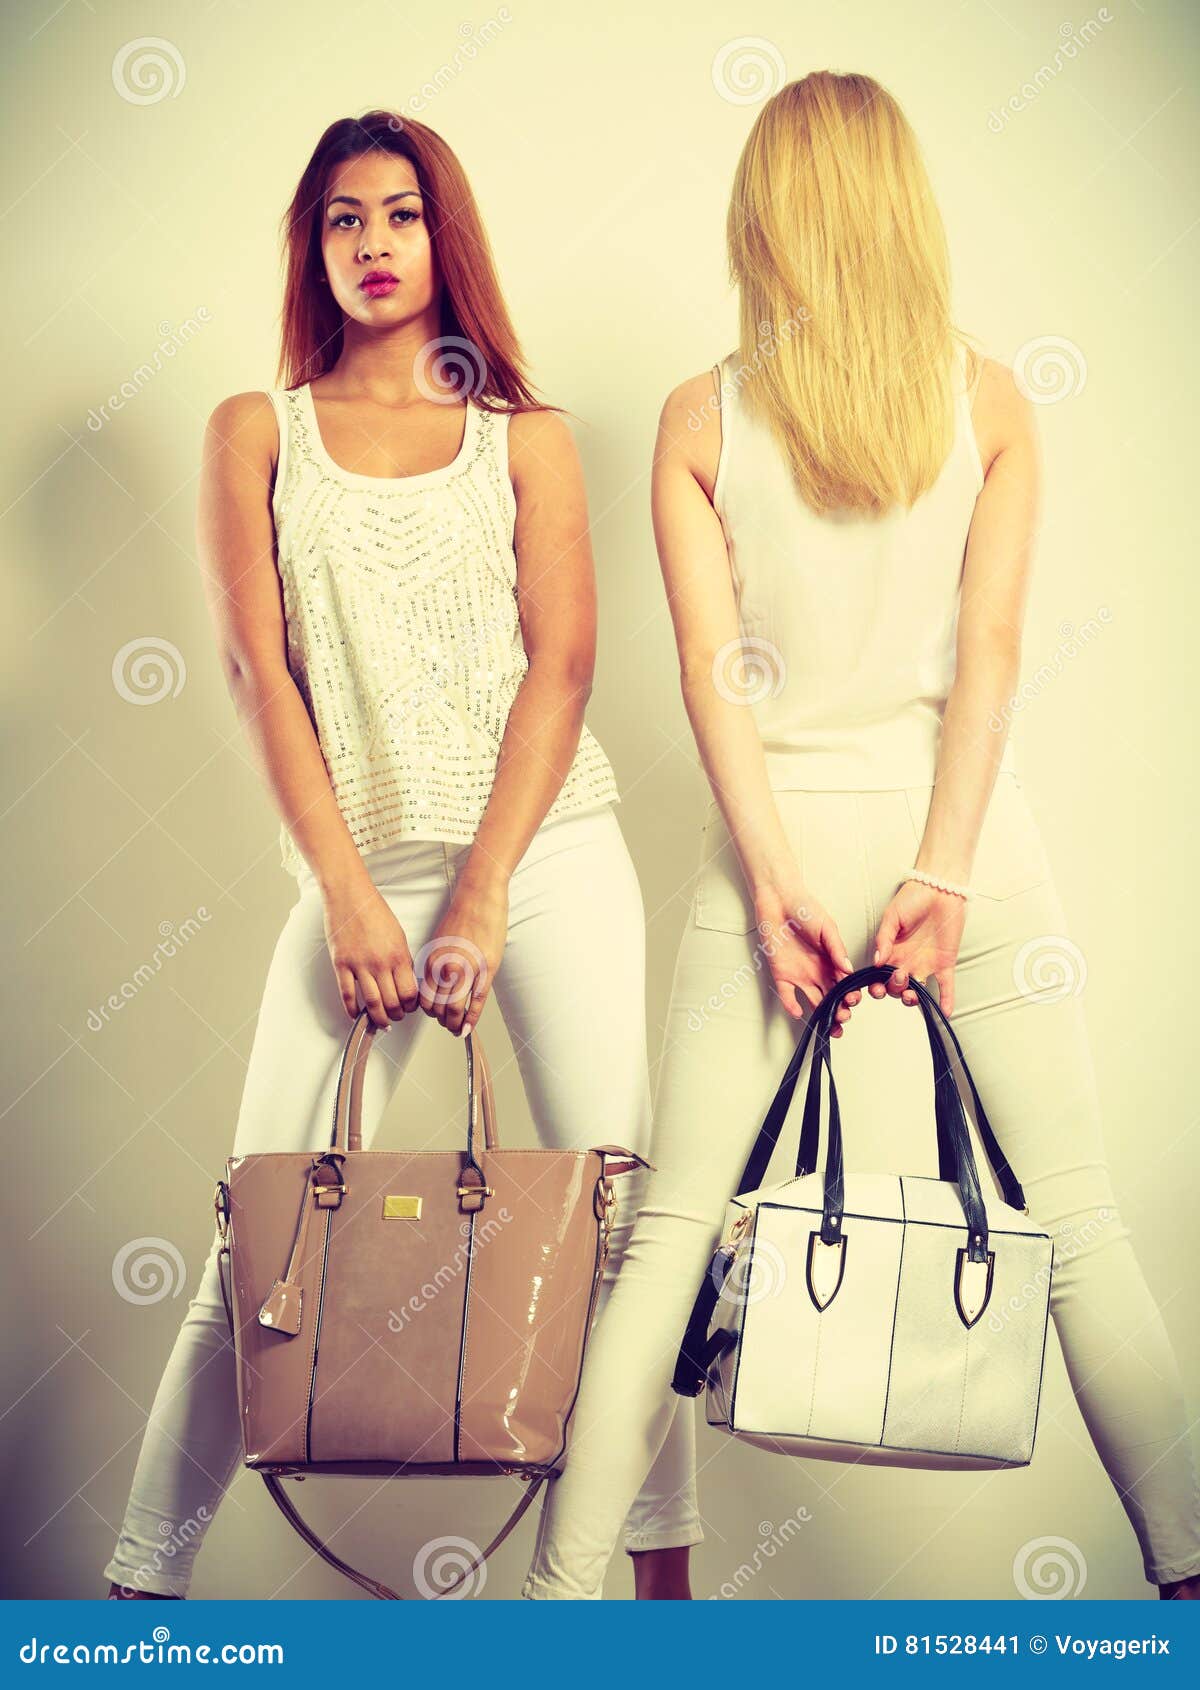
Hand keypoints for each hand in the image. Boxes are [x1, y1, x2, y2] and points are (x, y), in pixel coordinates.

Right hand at [322, 879, 419, 1028]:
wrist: (350, 896)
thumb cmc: (374, 911)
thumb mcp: (398, 935)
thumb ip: (402, 960)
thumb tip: (405, 981)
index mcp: (399, 956)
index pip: (410, 993)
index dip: (411, 1006)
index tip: (409, 1008)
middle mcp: (381, 963)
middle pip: (392, 1003)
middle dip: (397, 1015)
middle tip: (396, 1017)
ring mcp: (360, 965)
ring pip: (372, 1004)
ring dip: (378, 1018)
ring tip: (380, 1021)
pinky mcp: (341, 964)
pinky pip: (347, 995)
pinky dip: (352, 1009)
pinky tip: (356, 1015)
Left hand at [420, 878, 507, 1035]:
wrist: (479, 897)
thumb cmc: (462, 916)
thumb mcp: (440, 942)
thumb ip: (437, 963)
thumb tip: (437, 984)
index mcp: (432, 960)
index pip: (424, 996)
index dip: (429, 1011)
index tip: (435, 1015)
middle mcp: (446, 967)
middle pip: (437, 1006)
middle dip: (442, 1020)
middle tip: (447, 1025)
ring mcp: (467, 969)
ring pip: (455, 1008)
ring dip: (455, 1024)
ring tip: (457, 1028)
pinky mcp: (486, 968)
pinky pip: (476, 1001)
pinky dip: (471, 1018)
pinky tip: (469, 1027)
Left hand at [753, 879, 859, 1031]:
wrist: (779, 900)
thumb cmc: (805, 909)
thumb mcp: (827, 928)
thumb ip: (838, 949)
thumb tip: (849, 970)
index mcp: (832, 961)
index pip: (845, 985)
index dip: (850, 995)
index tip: (853, 1000)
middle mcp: (818, 971)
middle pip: (832, 998)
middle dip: (841, 1011)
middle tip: (844, 1016)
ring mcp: (800, 974)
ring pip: (814, 1001)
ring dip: (823, 1014)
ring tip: (830, 1023)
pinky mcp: (781, 974)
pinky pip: (787, 995)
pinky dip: (792, 1006)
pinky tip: (799, 1012)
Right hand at [870, 881, 966, 1012]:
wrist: (940, 888)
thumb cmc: (913, 897)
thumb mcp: (892, 916)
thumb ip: (884, 939)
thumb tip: (877, 961)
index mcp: (892, 951)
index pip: (880, 974)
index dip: (876, 984)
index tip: (874, 988)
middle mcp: (907, 960)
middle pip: (896, 985)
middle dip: (893, 988)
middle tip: (896, 980)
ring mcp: (926, 963)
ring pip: (917, 989)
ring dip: (913, 997)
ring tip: (911, 995)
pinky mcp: (945, 962)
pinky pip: (945, 986)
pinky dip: (946, 1000)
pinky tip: (945, 1012)